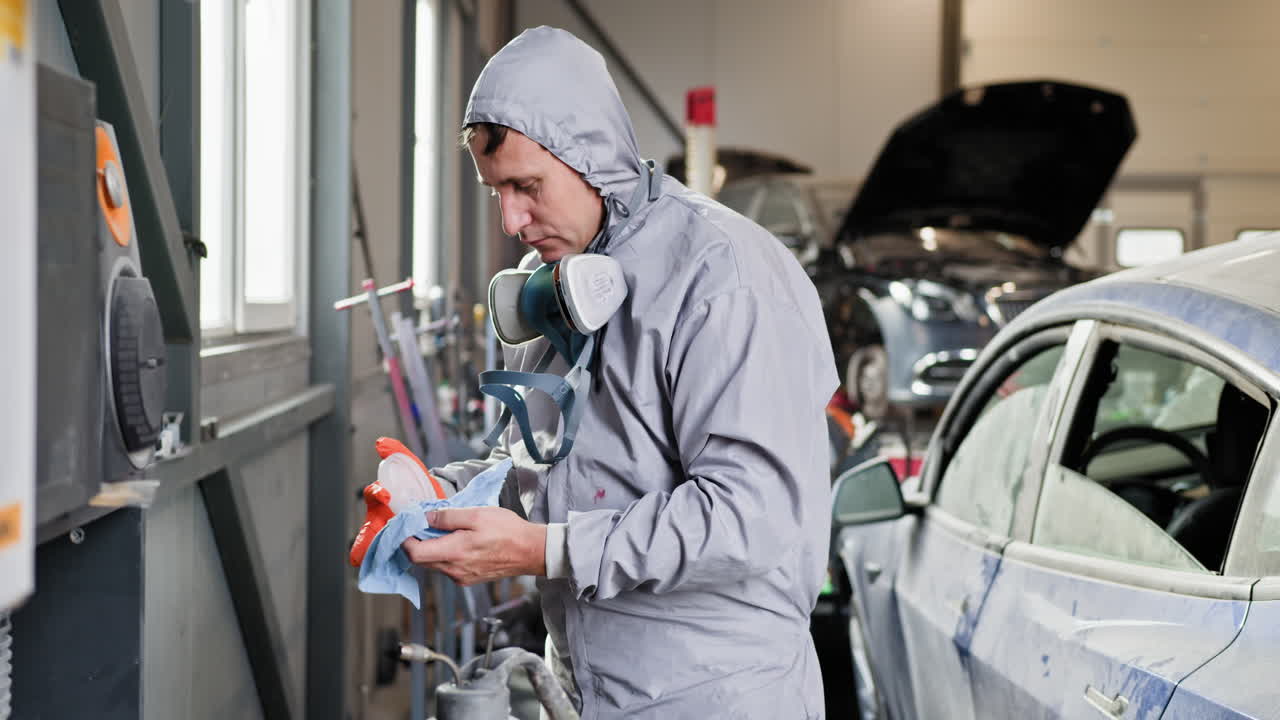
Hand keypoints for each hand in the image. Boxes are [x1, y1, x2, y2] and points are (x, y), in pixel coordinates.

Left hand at [402, 506, 546, 584]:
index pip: (414, 553)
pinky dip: (445, 554)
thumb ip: (447, 517)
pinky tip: (457, 541)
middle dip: (417, 542)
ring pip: (434, 564)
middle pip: (421, 560)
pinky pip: (447, 568)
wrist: (531, 551)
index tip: (407, 526)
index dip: (405, 540)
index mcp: (454, 553)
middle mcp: (454, 570)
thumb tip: (425, 517)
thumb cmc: (507, 530)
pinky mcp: (468, 579)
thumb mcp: (476, 514)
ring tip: (443, 530)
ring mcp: (461, 577)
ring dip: (432, 548)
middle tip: (422, 523)